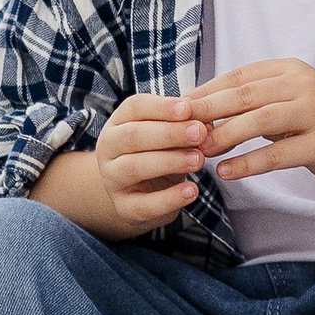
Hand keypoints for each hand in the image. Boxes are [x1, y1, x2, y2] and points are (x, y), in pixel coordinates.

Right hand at [85, 92, 209, 231]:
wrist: (141, 194)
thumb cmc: (158, 153)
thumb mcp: (168, 135)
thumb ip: (183, 125)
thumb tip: (205, 122)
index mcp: (119, 123)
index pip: (135, 107)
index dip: (162, 107)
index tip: (188, 108)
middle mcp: (108, 149)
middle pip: (133, 136)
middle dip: (169, 133)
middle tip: (199, 133)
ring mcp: (112, 180)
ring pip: (134, 167)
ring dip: (169, 162)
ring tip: (199, 160)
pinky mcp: (124, 208)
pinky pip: (144, 205)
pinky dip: (170, 198)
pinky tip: (192, 191)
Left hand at [192, 60, 314, 184]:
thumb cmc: (311, 118)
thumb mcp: (282, 100)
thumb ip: (247, 103)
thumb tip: (197, 112)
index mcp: (289, 69)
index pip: (240, 76)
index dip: (208, 90)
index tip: (180, 107)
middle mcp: (304, 85)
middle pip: (246, 95)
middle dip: (210, 111)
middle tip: (182, 128)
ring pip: (260, 121)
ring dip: (226, 136)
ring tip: (201, 151)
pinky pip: (278, 154)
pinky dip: (248, 164)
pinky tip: (226, 171)